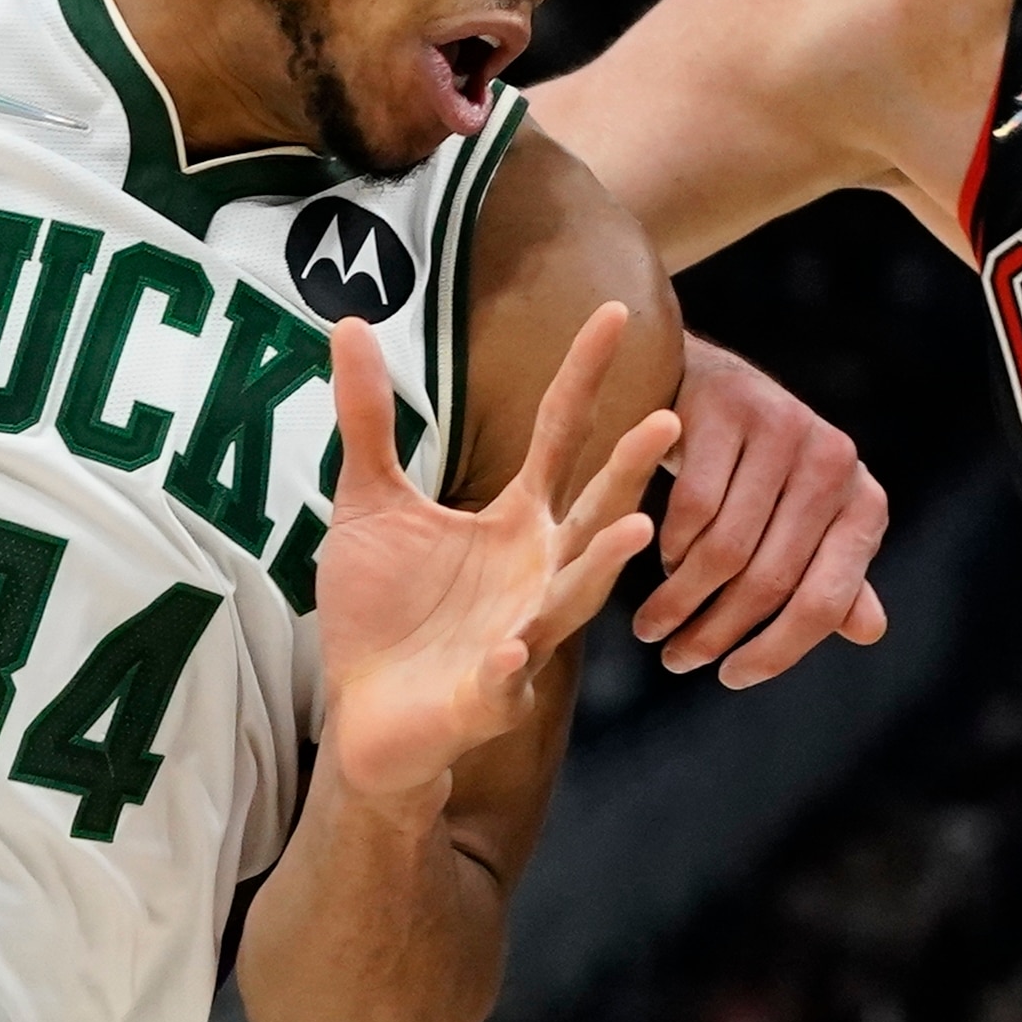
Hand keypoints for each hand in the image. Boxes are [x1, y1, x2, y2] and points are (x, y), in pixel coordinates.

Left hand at [316, 303, 676, 797]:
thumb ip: (368, 417)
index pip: (561, 432)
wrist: (363, 711)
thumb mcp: (369, 500)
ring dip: (604, 565)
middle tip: (668, 415)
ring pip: (576, 594)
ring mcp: (525, 631)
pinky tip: (512, 648)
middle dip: (630, 466)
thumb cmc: (382, 609)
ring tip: (638, 530)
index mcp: (518, 519)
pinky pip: (507, 675)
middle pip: (594, 506)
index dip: (585, 372)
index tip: (615, 309)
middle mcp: (539, 569)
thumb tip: (353, 324)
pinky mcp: (492, 692)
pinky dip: (510, 664)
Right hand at [632, 337, 890, 688]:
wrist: (712, 386)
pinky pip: (692, 508)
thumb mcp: (805, 526)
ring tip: (653, 626)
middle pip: (769, 582)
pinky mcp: (731, 407)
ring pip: (725, 550)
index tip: (730, 678)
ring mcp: (785, 428)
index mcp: (864, 505)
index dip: (776, 651)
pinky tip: (658, 562)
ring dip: (680, 600)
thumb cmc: (763, 475)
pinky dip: (669, 547)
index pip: (826, 602)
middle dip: (714, 633)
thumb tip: (872, 630)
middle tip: (674, 660)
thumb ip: (833, 577)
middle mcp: (836, 463)